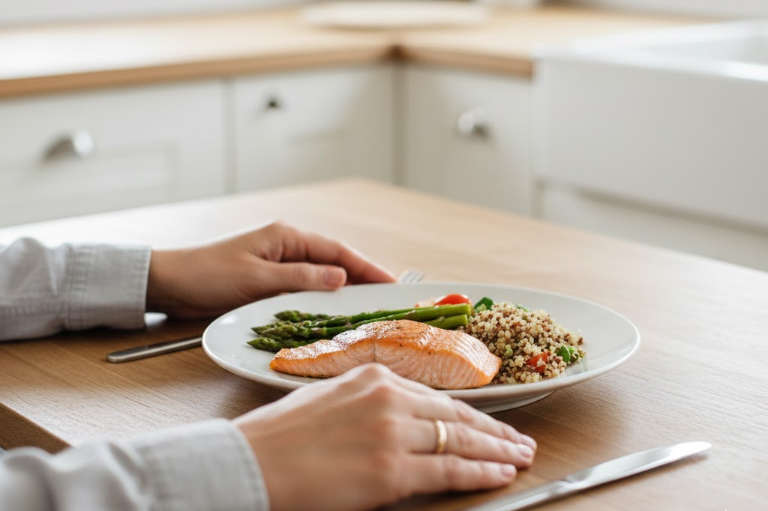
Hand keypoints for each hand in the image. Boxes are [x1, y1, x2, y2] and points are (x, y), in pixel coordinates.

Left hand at [146, 222, 394, 317]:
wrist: (170, 283)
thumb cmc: (208, 275)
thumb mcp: (257, 278)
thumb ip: (300, 278)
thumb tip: (341, 278)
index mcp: (286, 237)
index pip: (337, 251)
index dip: (367, 267)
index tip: (391, 283)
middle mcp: (287, 247)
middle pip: (334, 262)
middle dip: (361, 279)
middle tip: (388, 299)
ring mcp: (279, 264)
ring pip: (322, 277)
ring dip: (343, 291)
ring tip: (368, 309)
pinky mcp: (270, 281)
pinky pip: (305, 289)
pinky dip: (322, 300)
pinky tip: (333, 315)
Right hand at [234, 364, 536, 510]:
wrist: (251, 462)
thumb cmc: (281, 437)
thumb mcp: (331, 401)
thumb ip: (372, 407)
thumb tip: (404, 425)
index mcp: (374, 376)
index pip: (437, 398)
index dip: (471, 415)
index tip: (491, 424)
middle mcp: (389, 397)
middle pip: (457, 416)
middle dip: (495, 432)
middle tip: (521, 441)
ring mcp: (392, 431)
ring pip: (461, 440)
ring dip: (497, 452)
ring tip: (520, 458)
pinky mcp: (391, 468)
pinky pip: (449, 469)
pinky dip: (481, 473)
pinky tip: (501, 475)